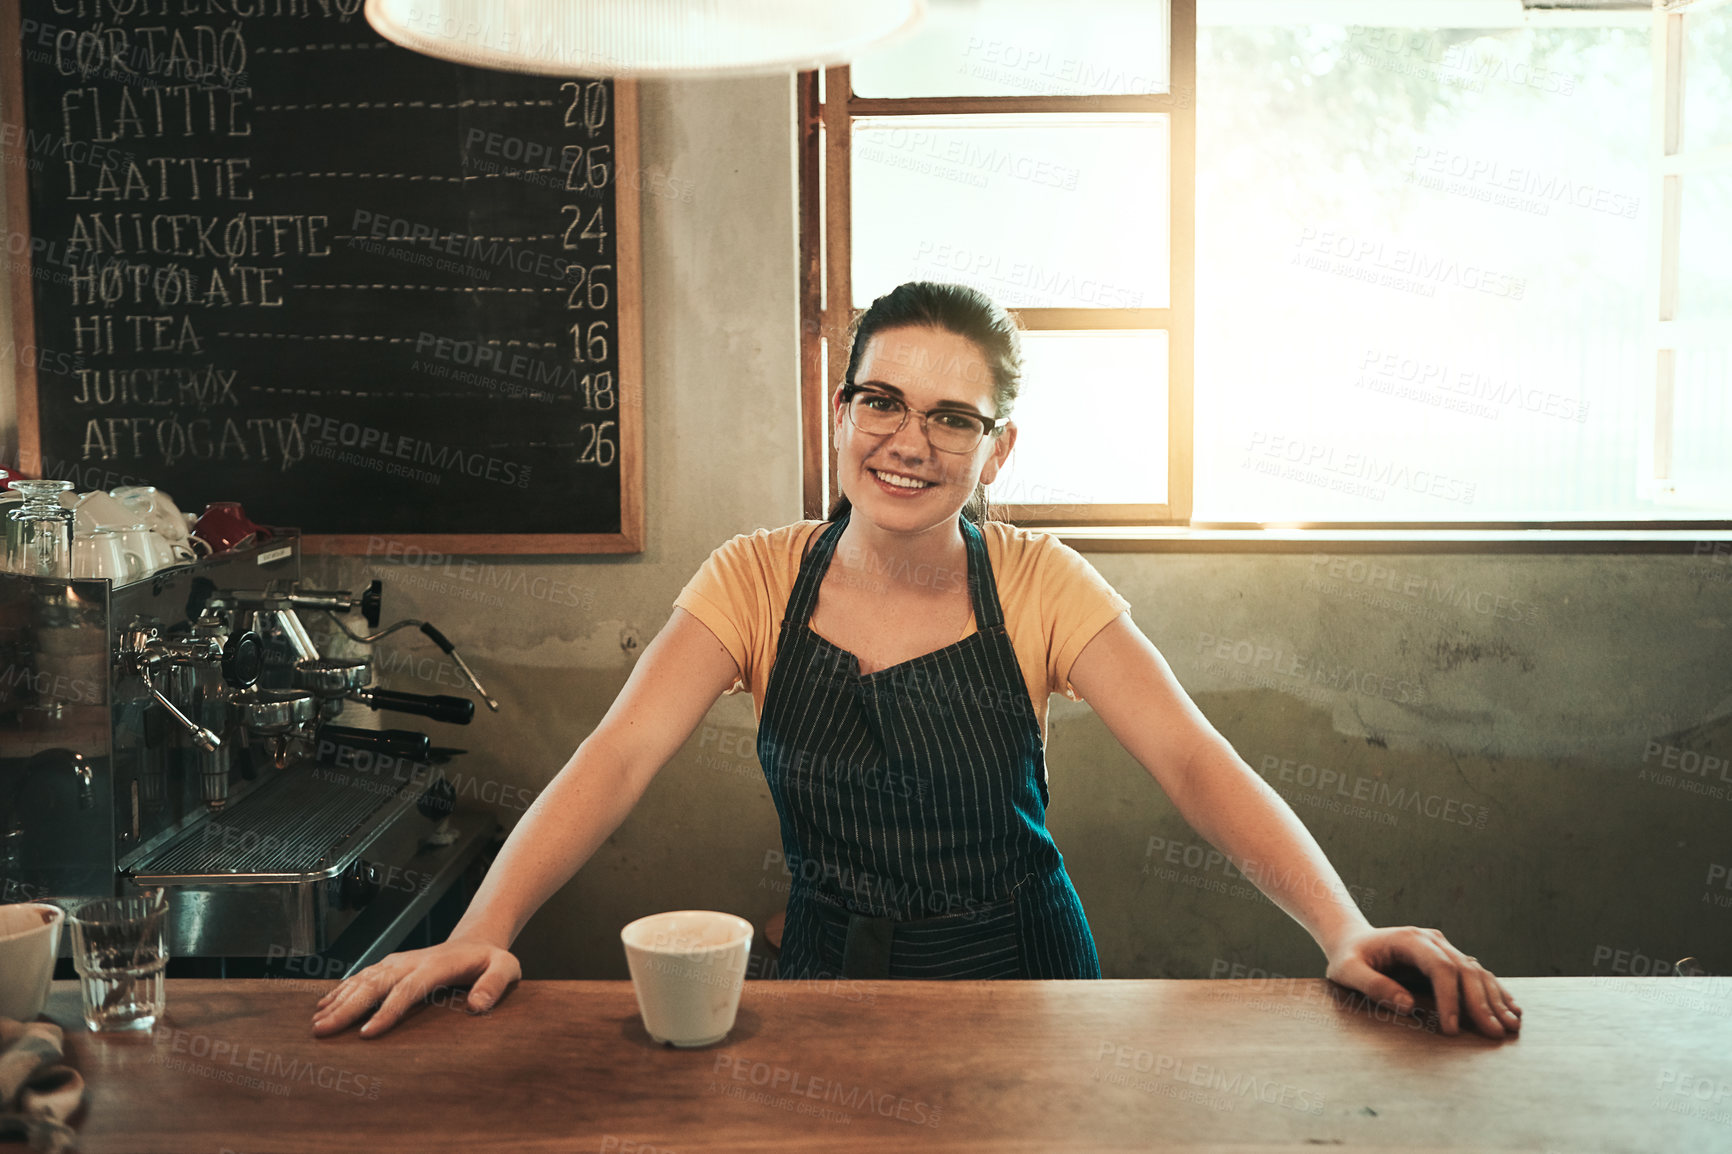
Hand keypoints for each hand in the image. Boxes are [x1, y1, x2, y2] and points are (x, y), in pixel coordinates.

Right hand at [311, 938, 520, 1037]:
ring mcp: (399, 962)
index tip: (367, 1033)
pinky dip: (341, 990)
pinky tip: (324, 1005)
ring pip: (363, 979)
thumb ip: (495, 984)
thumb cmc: (492, 960)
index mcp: (437, 965)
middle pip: (375, 984)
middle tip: (324, 1031)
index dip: (387, 1011)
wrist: (477, 941)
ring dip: (339, 1000)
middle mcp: (411, 962)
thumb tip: (478, 1006)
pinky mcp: (391, 966)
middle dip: (348, 1008)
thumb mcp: (507, 968)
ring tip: (317, 1023)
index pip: (408, 990)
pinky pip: (362, 976)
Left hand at [1324, 925, 1521, 1037]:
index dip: (1450, 998)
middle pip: (1464, 970)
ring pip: (1476, 972)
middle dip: (1481, 1003)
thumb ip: (1373, 986)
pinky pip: (1476, 974)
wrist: (1352, 940)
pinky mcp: (1448, 959)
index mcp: (1409, 940)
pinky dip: (1495, 992)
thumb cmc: (1347, 957)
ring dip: (1495, 999)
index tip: (1453, 1029)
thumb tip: (1408, 1007)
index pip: (1440, 967)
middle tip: (1495, 1033)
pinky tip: (1511, 1009)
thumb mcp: (1347, 971)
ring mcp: (1443, 948)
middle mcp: (1432, 941)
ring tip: (1511, 1025)